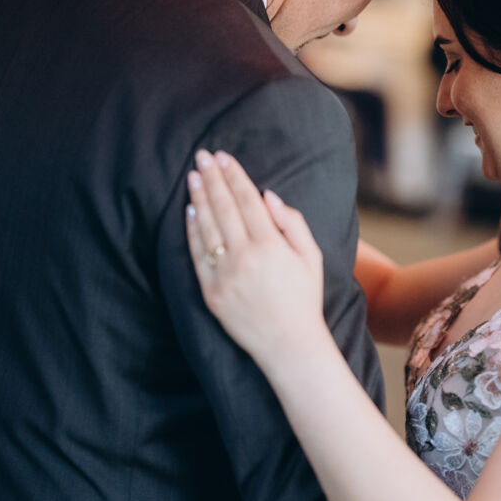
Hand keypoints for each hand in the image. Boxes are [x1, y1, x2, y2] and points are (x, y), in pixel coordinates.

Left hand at [185, 149, 327, 364]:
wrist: (288, 344)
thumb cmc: (304, 298)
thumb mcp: (311, 256)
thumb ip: (291, 223)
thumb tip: (267, 195)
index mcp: (270, 245)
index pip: (246, 200)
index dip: (234, 175)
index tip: (224, 156)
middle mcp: (243, 256)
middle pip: (223, 207)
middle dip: (212, 178)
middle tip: (202, 156)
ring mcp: (224, 274)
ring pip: (206, 227)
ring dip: (198, 198)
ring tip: (193, 176)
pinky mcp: (210, 292)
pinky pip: (197, 255)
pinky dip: (192, 231)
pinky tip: (190, 212)